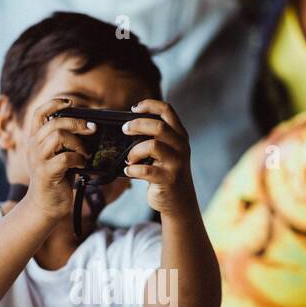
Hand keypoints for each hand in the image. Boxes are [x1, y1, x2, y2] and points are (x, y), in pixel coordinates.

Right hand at [24, 99, 97, 220]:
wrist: (45, 205)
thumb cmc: (55, 179)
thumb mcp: (56, 155)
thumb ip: (65, 140)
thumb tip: (88, 126)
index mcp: (34, 139)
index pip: (39, 113)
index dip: (54, 103)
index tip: (70, 102)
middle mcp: (33, 147)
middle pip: (54, 123)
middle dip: (77, 123)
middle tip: (91, 129)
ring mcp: (39, 160)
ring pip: (58, 136)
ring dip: (77, 142)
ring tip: (85, 152)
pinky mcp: (47, 174)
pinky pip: (65, 158)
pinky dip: (78, 159)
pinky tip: (82, 165)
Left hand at [122, 99, 194, 215]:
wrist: (180, 201)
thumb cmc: (167, 172)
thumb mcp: (168, 151)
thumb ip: (156, 137)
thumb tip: (129, 124)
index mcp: (180, 135)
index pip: (167, 110)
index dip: (149, 105)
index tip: (134, 108)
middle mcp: (181, 146)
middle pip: (159, 126)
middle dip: (137, 125)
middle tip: (124, 130)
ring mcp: (176, 163)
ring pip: (153, 146)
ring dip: (134, 151)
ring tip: (128, 159)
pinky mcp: (168, 179)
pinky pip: (146, 170)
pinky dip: (132, 170)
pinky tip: (129, 171)